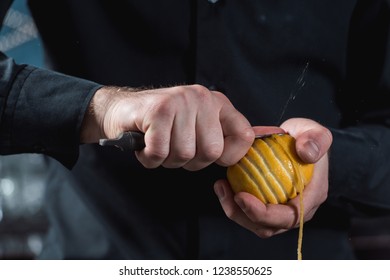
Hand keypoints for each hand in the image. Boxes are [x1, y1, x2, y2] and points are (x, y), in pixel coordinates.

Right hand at [81, 84, 254, 170]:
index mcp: (218, 103)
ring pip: (185, 155)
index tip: (207, 155)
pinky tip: (145, 146)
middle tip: (174, 150)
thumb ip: (220, 137)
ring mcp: (180, 102)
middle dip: (191, 162)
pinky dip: (150, 158)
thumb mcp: (196, 125)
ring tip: (157, 144)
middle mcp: (203, 98)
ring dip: (167, 160)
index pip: (245, 136)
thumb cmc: (160, 125)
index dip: (229, 157)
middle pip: (211, 152)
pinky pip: (160, 153)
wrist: (121, 110)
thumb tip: (248, 154)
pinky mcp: (158, 111)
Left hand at [214, 118, 331, 237]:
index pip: (289, 217)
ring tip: (221, 188)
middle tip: (226, 192)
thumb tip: (306, 152)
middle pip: (269, 226)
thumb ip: (316, 140)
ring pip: (256, 224)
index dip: (264, 214)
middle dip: (243, 215)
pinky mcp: (269, 206)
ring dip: (235, 211)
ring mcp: (283, 210)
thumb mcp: (314, 131)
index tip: (241, 197)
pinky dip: (234, 203)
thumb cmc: (308, 137)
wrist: (301, 141)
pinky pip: (250, 213)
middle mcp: (299, 210)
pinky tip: (223, 185)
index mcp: (312, 196)